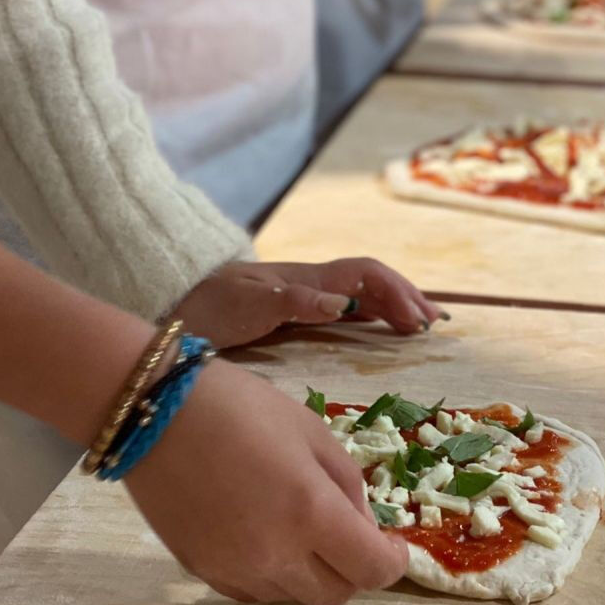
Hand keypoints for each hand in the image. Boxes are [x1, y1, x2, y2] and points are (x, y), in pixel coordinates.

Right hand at [124, 360, 408, 604]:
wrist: (152, 411)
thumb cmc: (239, 406)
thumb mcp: (310, 429)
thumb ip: (346, 482)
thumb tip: (361, 522)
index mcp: (310, 513)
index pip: (371, 570)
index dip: (391, 562)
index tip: (393, 545)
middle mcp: (275, 555)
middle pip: (335, 595)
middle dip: (353, 569)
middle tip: (347, 534)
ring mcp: (234, 569)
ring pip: (293, 595)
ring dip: (310, 571)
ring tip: (298, 527)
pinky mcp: (201, 571)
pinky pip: (253, 591)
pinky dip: (271, 573)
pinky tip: (262, 535)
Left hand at [171, 259, 447, 347]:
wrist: (169, 306)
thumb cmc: (205, 309)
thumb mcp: (247, 308)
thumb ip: (294, 303)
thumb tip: (344, 305)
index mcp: (304, 278)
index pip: (364, 275)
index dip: (396, 293)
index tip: (418, 323)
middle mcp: (309, 282)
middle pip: (370, 281)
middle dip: (405, 296)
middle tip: (435, 324)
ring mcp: (302, 294)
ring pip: (360, 292)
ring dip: (393, 304)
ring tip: (420, 324)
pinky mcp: (292, 309)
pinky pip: (345, 306)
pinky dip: (372, 315)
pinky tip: (379, 328)